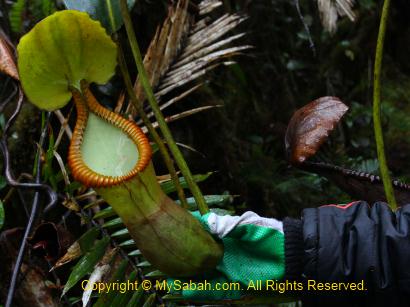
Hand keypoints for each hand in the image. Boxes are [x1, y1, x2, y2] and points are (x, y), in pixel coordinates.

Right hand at [168, 211, 284, 300]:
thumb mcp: (247, 225)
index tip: (167, 234)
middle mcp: (220, 256)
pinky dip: (201, 292)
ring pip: (201, 278)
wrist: (287, 256)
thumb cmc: (267, 235)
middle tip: (160, 265)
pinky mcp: (234, 286)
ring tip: (166, 283)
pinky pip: (214, 291)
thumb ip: (227, 225)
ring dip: (185, 281)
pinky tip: (186, 293)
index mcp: (222, 239)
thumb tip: (205, 222)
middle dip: (180, 263)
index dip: (184, 237)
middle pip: (195, 260)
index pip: (199, 238)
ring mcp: (226, 272)